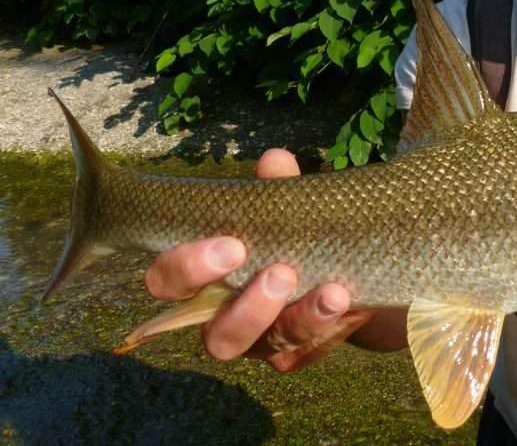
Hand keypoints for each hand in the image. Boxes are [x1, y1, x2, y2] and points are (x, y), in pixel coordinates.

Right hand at [144, 148, 373, 371]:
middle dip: (246, 308)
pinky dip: (327, 324)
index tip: (233, 244)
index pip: (169, 281)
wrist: (340, 271)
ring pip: (264, 346)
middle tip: (281, 272)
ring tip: (332, 291)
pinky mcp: (295, 356)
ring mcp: (259, 343)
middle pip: (214, 335)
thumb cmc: (293, 234)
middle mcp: (223, 318)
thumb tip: (275, 160)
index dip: (189, 267)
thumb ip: (277, 189)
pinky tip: (346, 299)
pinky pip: (306, 350)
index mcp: (205, 278)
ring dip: (297, 319)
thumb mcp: (288, 210)